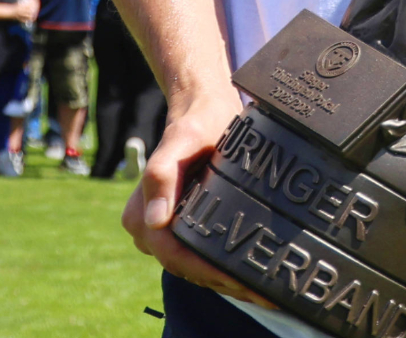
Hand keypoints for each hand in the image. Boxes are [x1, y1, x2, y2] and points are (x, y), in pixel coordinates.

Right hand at [127, 92, 273, 308]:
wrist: (204, 109)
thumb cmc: (196, 122)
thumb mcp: (183, 139)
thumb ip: (161, 174)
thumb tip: (156, 219)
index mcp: (142, 212)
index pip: (174, 254)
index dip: (207, 273)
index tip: (239, 283)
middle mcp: (149, 226)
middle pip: (185, 266)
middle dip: (222, 284)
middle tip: (263, 295)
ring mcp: (164, 229)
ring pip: (192, 265)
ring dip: (225, 282)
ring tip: (262, 293)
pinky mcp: (182, 225)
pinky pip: (198, 252)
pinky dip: (222, 267)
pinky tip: (249, 277)